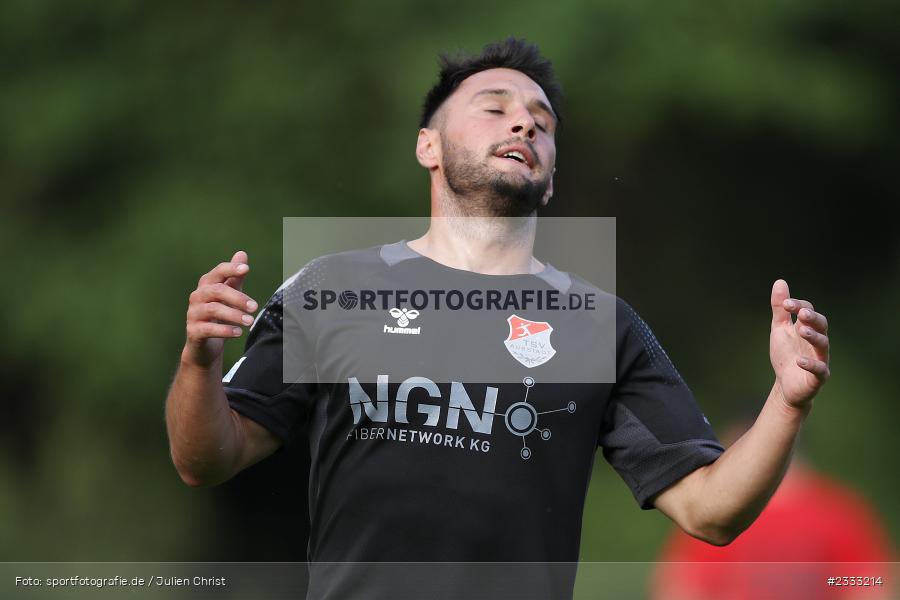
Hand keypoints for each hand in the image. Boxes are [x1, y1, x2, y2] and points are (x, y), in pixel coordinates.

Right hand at [183, 250, 257, 368]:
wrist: (204, 346)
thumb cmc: (218, 317)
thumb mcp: (229, 296)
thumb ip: (235, 277)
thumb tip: (242, 253)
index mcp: (207, 285)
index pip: (218, 272)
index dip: (231, 269)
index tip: (246, 269)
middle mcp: (197, 297)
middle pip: (217, 290)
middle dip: (237, 297)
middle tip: (255, 307)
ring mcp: (193, 314)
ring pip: (213, 309)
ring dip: (234, 315)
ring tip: (250, 321)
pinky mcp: (193, 331)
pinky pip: (208, 329)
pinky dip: (225, 330)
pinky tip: (239, 332)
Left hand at [769, 279, 829, 409]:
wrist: (786, 384)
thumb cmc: (786, 354)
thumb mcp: (779, 329)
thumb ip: (780, 308)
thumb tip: (780, 282)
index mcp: (807, 328)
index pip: (808, 312)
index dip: (798, 306)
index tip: (785, 304)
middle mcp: (816, 341)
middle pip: (821, 325)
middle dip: (812, 318)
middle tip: (802, 313)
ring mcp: (820, 358)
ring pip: (823, 344)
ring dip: (813, 336)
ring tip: (802, 331)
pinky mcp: (819, 376)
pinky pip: (820, 369)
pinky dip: (811, 364)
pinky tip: (800, 360)